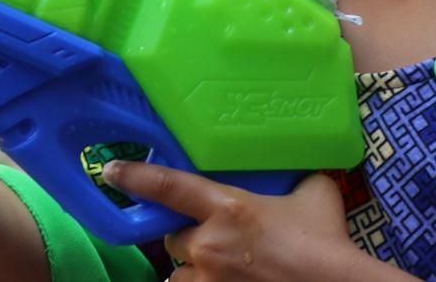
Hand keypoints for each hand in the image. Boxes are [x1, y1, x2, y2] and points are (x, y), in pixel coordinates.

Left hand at [102, 163, 369, 281]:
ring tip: (217, 268)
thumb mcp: (313, 195)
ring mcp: (210, 280)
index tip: (110, 171)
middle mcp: (208, 244)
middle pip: (172, 238)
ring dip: (192, 269)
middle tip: (211, 238)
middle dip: (187, 237)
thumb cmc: (325, 240)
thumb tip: (299, 166)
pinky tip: (220, 280)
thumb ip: (293, 179)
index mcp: (226, 207)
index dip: (134, 177)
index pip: (167, 187)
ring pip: (179, 273)